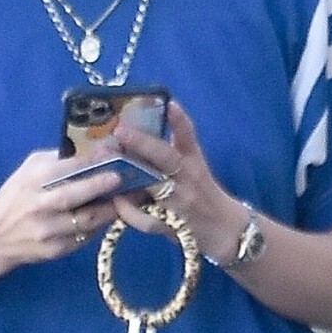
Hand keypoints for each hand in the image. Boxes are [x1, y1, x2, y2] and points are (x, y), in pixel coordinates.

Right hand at [0, 150, 131, 280]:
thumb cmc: (15, 197)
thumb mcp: (28, 171)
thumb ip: (56, 161)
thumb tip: (93, 151)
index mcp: (32, 180)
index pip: (65, 167)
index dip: (91, 161)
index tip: (114, 154)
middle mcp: (38, 206)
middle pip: (73, 195)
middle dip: (100, 186)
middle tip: (122, 178)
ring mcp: (47, 231)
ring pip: (85, 220)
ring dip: (109, 210)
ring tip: (127, 199)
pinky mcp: (54, 250)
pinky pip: (83, 237)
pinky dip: (98, 227)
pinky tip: (109, 217)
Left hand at [107, 100, 246, 264]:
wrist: (224, 229)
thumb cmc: (204, 193)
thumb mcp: (195, 165)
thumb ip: (178, 145)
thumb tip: (155, 119)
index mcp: (193, 161)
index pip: (188, 136)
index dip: (179, 119)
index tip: (169, 103)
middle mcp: (188, 179)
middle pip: (167, 157)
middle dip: (143, 143)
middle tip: (120, 130)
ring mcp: (180, 202)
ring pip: (153, 186)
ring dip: (129, 176)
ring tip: (107, 165)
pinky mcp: (171, 225)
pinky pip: (147, 219)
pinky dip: (130, 212)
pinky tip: (117, 203)